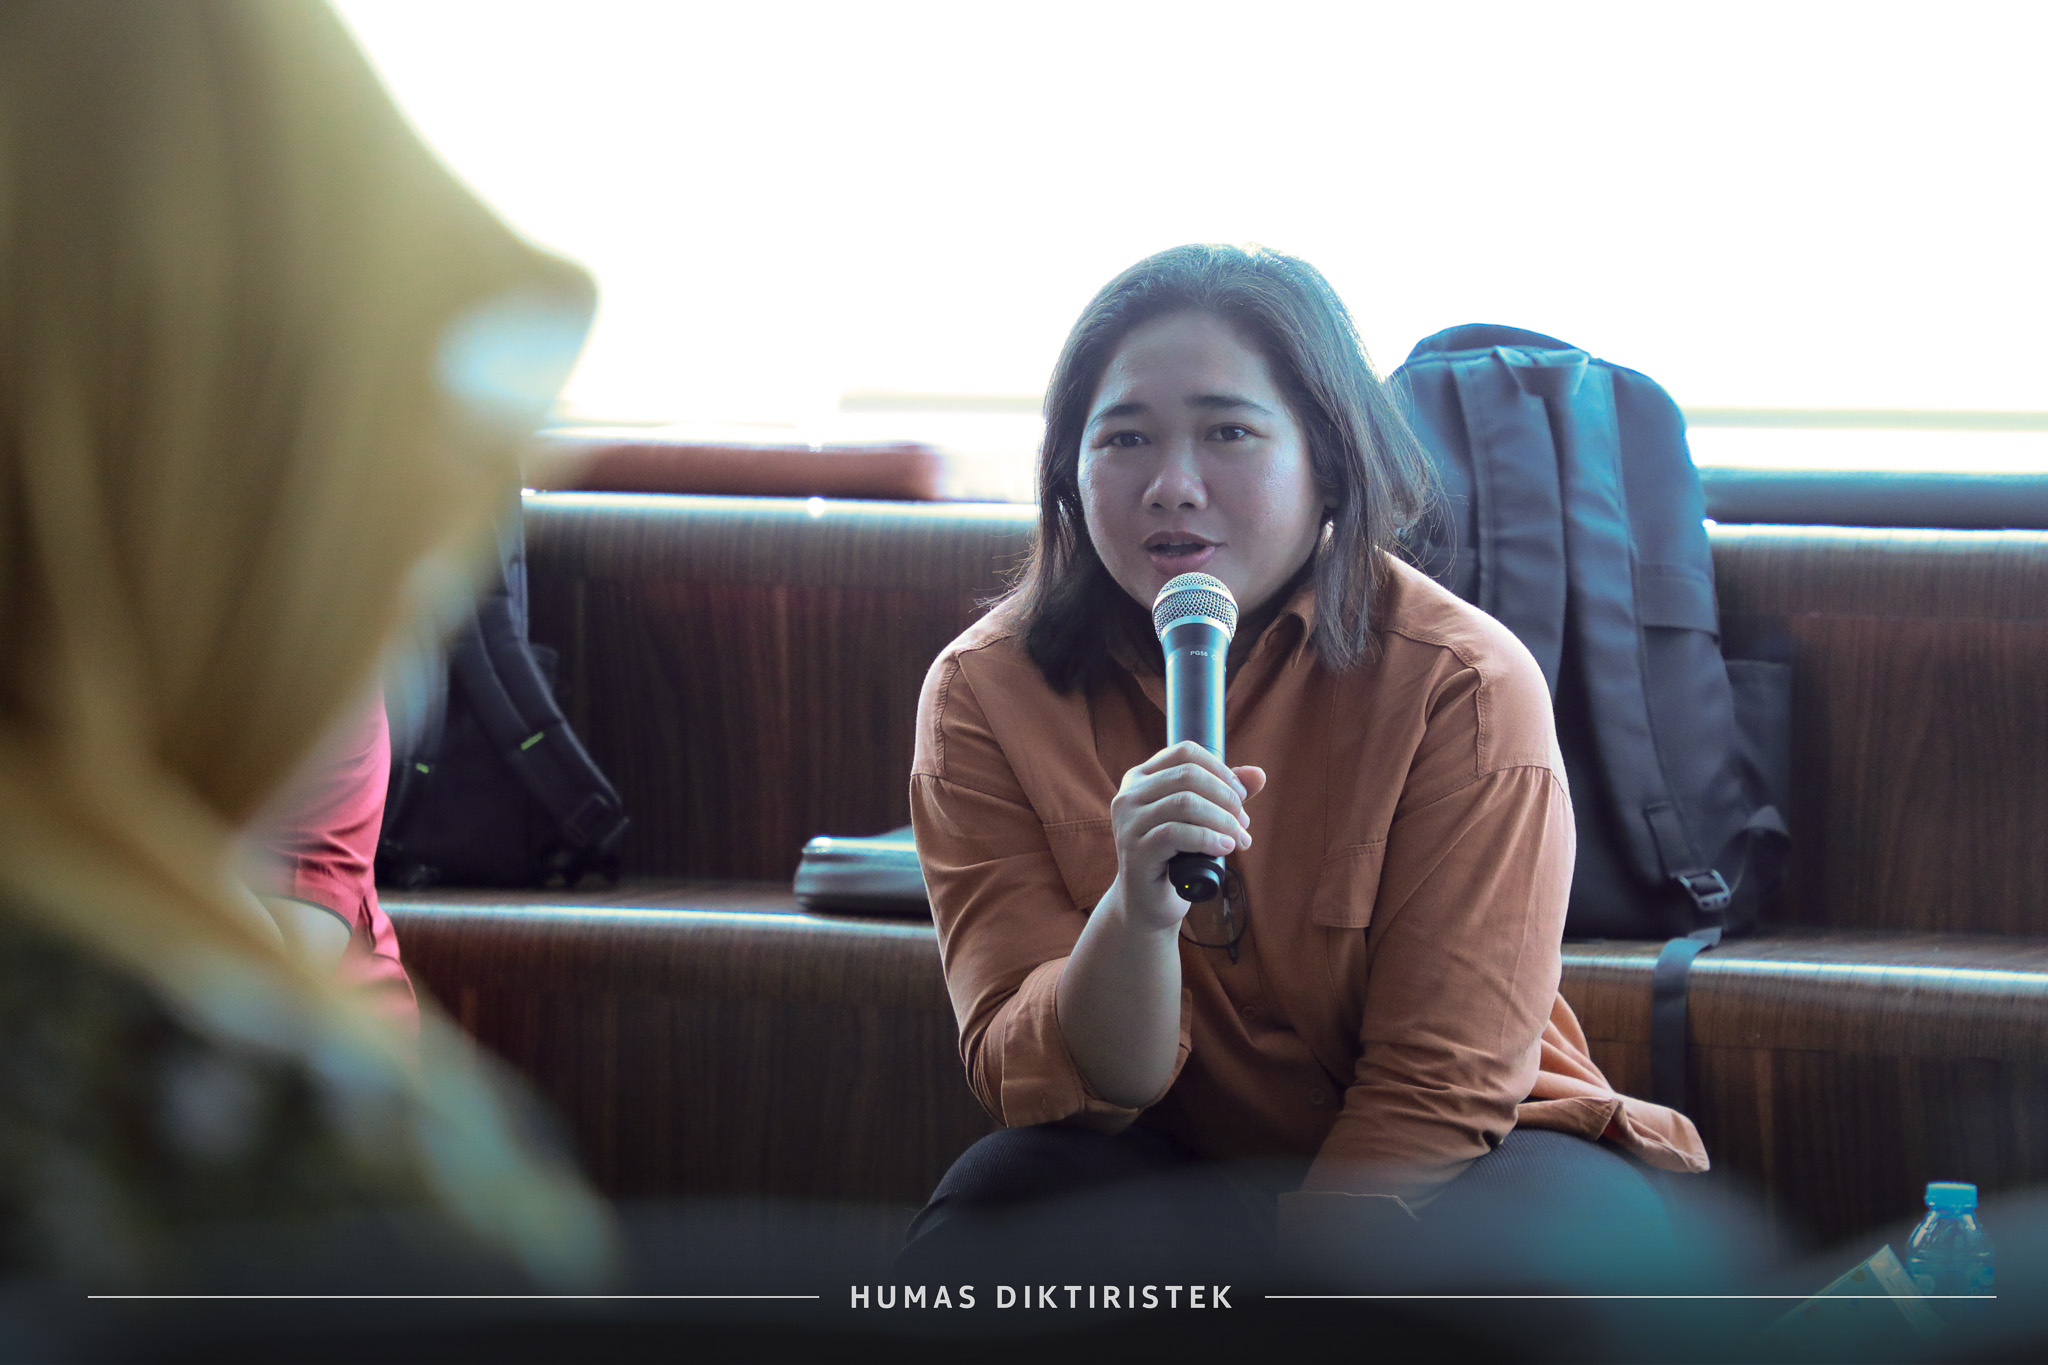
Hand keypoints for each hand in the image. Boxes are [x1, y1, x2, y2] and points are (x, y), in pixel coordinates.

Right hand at [1108, 740, 1266, 930]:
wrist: (1148, 902)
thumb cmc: (1175, 856)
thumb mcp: (1200, 820)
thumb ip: (1225, 794)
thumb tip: (1259, 774)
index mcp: (1141, 778)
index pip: (1185, 752)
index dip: (1220, 769)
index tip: (1241, 796)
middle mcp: (1128, 795)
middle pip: (1188, 775)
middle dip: (1226, 798)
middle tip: (1243, 824)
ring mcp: (1128, 823)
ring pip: (1185, 803)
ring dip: (1222, 820)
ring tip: (1239, 840)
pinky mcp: (1135, 851)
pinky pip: (1176, 834)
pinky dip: (1208, 838)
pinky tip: (1225, 848)